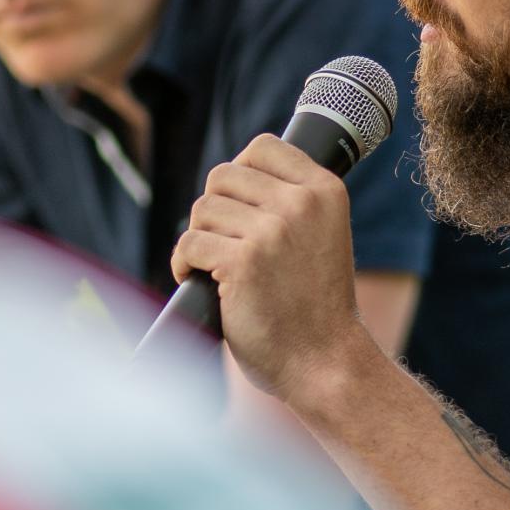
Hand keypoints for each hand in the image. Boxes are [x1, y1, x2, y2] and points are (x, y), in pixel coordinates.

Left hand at [170, 134, 366, 404]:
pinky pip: (189, 243)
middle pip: (224, 175)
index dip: (240, 174)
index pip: (263, 148)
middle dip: (214, 210)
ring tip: (214, 266)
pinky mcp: (242, 261)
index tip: (238, 207)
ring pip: (203, 209)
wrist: (325, 361)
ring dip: (200, 239)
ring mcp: (272, 231)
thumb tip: (231, 177)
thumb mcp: (322, 236)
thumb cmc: (315, 306)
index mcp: (326, 191)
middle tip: (222, 243)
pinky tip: (198, 279)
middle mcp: (301, 203)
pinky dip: (184, 264)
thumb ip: (290, 203)